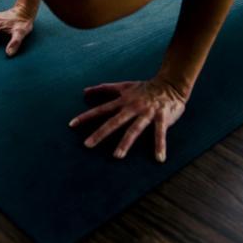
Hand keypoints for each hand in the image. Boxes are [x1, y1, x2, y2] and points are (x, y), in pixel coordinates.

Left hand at [69, 79, 186, 162]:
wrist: (171, 84)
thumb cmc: (145, 88)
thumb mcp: (123, 86)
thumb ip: (104, 89)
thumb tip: (84, 91)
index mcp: (123, 101)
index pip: (101, 109)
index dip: (86, 116)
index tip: (71, 125)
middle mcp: (132, 107)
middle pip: (114, 121)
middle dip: (100, 133)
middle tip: (87, 145)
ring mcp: (147, 113)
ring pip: (134, 129)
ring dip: (125, 142)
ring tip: (117, 156)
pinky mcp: (162, 118)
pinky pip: (160, 133)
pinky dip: (160, 145)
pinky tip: (159, 159)